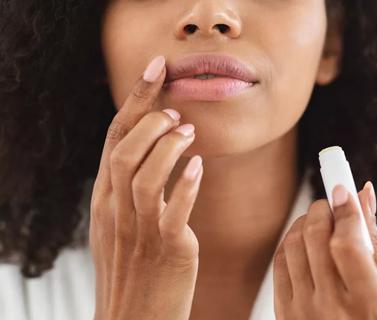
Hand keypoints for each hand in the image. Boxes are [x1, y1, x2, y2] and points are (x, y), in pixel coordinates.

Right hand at [89, 56, 202, 319]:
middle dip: (149, 117)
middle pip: (124, 148)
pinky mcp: (166, 249)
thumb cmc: (133, 270)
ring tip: (187, 131)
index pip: (114, 139)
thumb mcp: (121, 226)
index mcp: (105, 200)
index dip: (135, 100)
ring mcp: (139, 229)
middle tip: (174, 110)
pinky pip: (172, 210)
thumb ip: (129, 190)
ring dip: (166, 146)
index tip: (156, 69)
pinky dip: (184, 184)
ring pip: (142, 174)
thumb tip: (151, 153)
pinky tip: (197, 165)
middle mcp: (115, 210)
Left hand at [273, 181, 376, 318]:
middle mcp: (330, 306)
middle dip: (323, 208)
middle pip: (315, 236)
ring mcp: (302, 308)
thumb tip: (363, 197)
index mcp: (366, 304)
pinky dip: (291, 240)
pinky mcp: (283, 308)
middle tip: (332, 203)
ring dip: (306, 221)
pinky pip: (279, 260)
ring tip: (319, 221)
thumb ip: (375, 242)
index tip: (344, 190)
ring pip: (293, 242)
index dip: (345, 211)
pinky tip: (304, 240)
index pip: (348, 244)